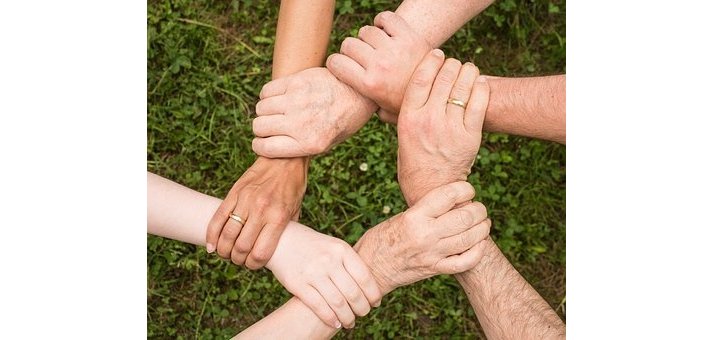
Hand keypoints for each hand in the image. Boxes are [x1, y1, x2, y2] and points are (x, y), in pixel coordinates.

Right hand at [205, 157, 306, 268]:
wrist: (284, 158)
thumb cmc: (293, 186)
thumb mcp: (296, 210)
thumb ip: (285, 230)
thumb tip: (278, 250)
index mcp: (278, 218)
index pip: (260, 253)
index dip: (254, 265)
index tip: (253, 265)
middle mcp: (261, 210)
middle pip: (241, 247)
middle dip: (238, 259)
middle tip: (239, 260)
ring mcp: (245, 201)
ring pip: (227, 235)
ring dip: (224, 250)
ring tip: (226, 254)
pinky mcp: (234, 193)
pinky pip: (218, 217)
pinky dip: (211, 235)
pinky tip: (212, 246)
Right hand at [251, 67, 376, 157]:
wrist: (359, 92)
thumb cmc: (343, 121)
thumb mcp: (328, 144)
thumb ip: (301, 147)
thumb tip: (271, 147)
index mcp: (309, 144)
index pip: (265, 148)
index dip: (260, 146)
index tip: (264, 142)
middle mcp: (301, 123)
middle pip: (259, 127)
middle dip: (262, 128)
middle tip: (272, 125)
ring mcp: (297, 101)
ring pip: (261, 108)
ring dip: (265, 111)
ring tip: (277, 111)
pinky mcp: (296, 82)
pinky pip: (266, 91)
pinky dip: (268, 95)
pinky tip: (280, 97)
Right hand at [266, 222, 381, 328]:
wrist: (281, 240)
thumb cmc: (314, 246)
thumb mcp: (334, 246)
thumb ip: (349, 263)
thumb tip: (369, 288)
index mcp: (342, 250)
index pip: (365, 277)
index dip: (373, 294)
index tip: (375, 303)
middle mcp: (329, 261)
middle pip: (353, 293)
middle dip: (362, 309)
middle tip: (363, 314)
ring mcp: (313, 273)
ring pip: (338, 303)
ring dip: (348, 317)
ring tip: (350, 322)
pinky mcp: (298, 284)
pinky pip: (319, 306)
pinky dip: (330, 318)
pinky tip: (336, 323)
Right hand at [327, 11, 430, 123]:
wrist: (441, 91)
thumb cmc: (410, 103)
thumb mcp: (386, 113)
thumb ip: (368, 109)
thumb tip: (352, 113)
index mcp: (369, 85)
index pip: (336, 63)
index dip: (335, 63)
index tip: (341, 65)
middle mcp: (379, 65)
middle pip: (349, 44)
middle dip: (351, 50)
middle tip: (361, 57)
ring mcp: (394, 49)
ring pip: (366, 31)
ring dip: (367, 37)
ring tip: (375, 46)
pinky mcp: (408, 36)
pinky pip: (386, 18)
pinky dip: (382, 21)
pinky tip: (385, 31)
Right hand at [354, 182, 490, 293]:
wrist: (370, 268)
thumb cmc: (382, 238)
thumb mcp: (401, 217)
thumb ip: (426, 210)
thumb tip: (453, 201)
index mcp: (414, 216)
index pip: (449, 195)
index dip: (465, 189)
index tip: (468, 190)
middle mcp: (425, 235)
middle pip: (465, 217)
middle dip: (479, 210)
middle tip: (479, 208)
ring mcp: (432, 254)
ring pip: (470, 238)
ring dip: (482, 228)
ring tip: (483, 223)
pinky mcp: (435, 269)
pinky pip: (465, 262)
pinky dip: (478, 252)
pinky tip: (479, 244)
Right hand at [397, 49, 489, 205]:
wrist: (431, 189)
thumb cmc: (414, 160)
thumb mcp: (401, 134)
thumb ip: (401, 113)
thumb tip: (395, 91)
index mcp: (409, 118)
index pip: (421, 77)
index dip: (431, 60)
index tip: (437, 53)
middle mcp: (429, 120)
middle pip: (444, 77)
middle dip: (452, 64)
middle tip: (454, 64)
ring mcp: (450, 128)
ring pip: (463, 86)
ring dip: (468, 72)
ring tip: (468, 70)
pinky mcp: (470, 136)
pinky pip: (479, 102)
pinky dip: (481, 87)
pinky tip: (479, 83)